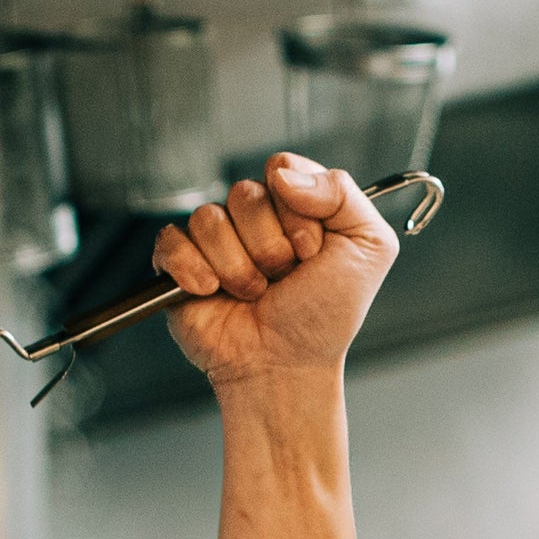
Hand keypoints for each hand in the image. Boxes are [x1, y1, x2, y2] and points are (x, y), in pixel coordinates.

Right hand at [152, 153, 400, 386]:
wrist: (287, 367)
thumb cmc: (325, 316)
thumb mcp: (367, 247)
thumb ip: (342, 192)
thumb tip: (281, 173)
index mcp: (296, 204)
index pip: (282, 170)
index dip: (298, 212)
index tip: (312, 251)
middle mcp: (254, 217)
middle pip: (245, 193)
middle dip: (270, 246)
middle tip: (283, 279)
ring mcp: (215, 240)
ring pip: (209, 218)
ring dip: (238, 267)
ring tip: (254, 293)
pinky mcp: (180, 264)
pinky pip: (170, 241)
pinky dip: (193, 270)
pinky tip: (212, 293)